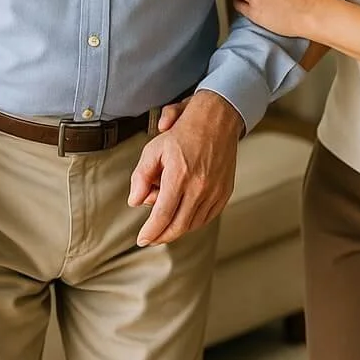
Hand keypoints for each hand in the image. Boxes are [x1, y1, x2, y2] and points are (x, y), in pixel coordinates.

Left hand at [128, 91, 242, 245]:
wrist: (217, 119)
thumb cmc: (183, 131)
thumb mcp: (154, 148)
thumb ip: (141, 176)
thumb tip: (135, 201)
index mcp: (179, 175)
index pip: (162, 215)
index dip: (150, 232)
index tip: (141, 240)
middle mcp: (199, 186)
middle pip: (178, 226)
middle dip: (162, 236)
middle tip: (151, 238)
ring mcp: (214, 191)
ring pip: (193, 224)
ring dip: (177, 228)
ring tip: (165, 218)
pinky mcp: (224, 192)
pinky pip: (207, 217)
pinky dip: (193, 221)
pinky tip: (183, 215)